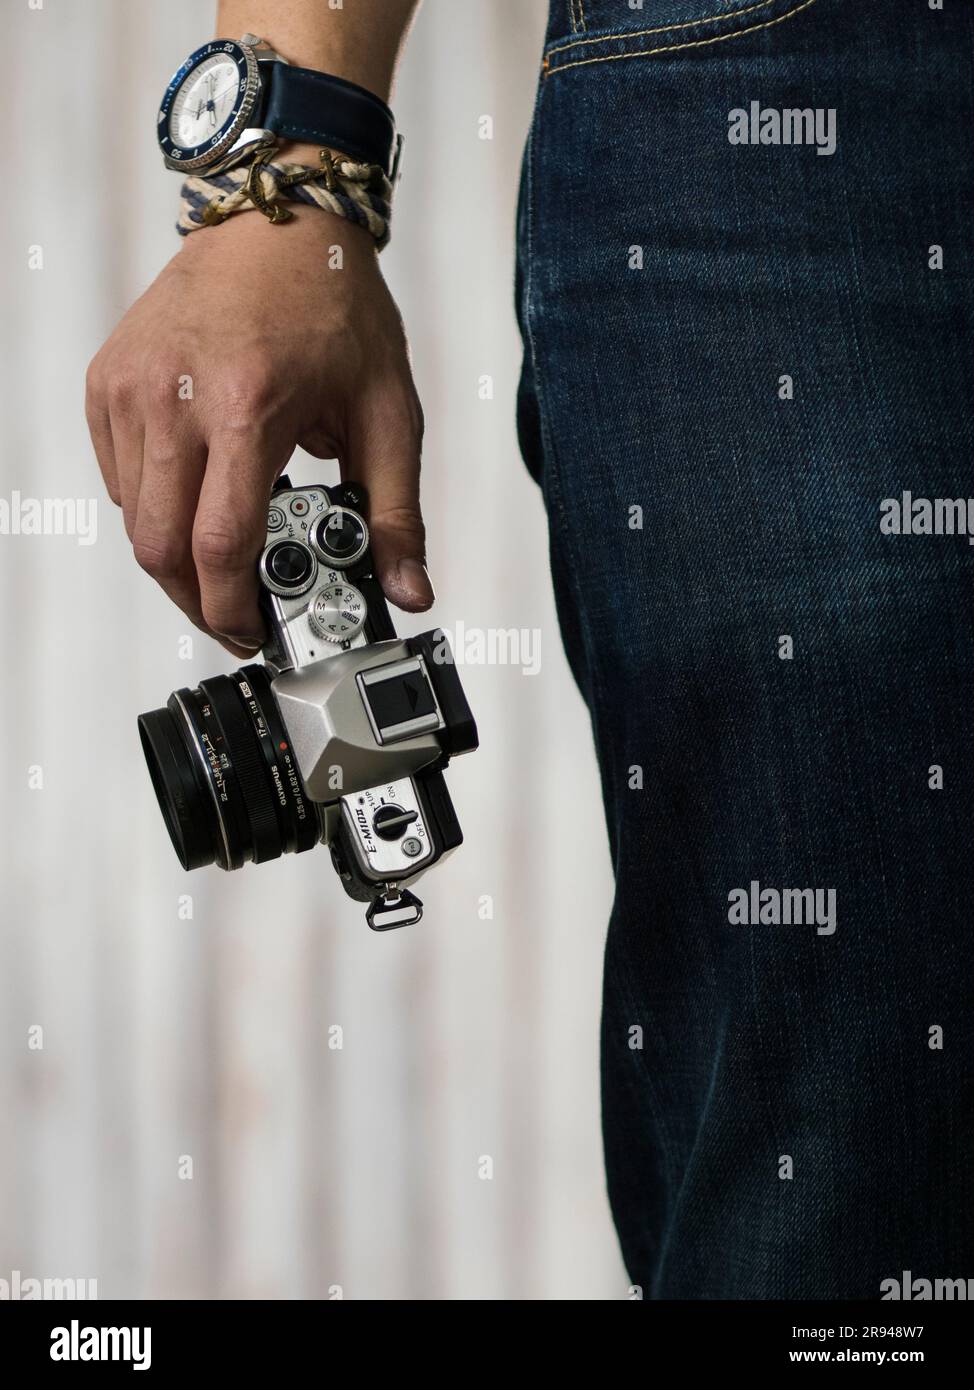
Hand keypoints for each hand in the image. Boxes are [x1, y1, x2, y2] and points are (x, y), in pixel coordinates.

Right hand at [85, 208, 429, 658]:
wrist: (278, 219)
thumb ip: (396, 511)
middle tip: (236, 613)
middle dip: (197, 601)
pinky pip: (118, 478)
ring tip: (225, 554)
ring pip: (134, 520)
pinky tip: (197, 497)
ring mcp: (131, 388)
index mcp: (247, 407)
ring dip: (175, 557)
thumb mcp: (388, 411)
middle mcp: (174, 398)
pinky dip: (152, 508)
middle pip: (160, 549)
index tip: (254, 631)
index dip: (233, 609)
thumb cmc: (333, 305)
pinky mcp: (109, 381)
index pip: (219, 546)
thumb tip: (408, 590)